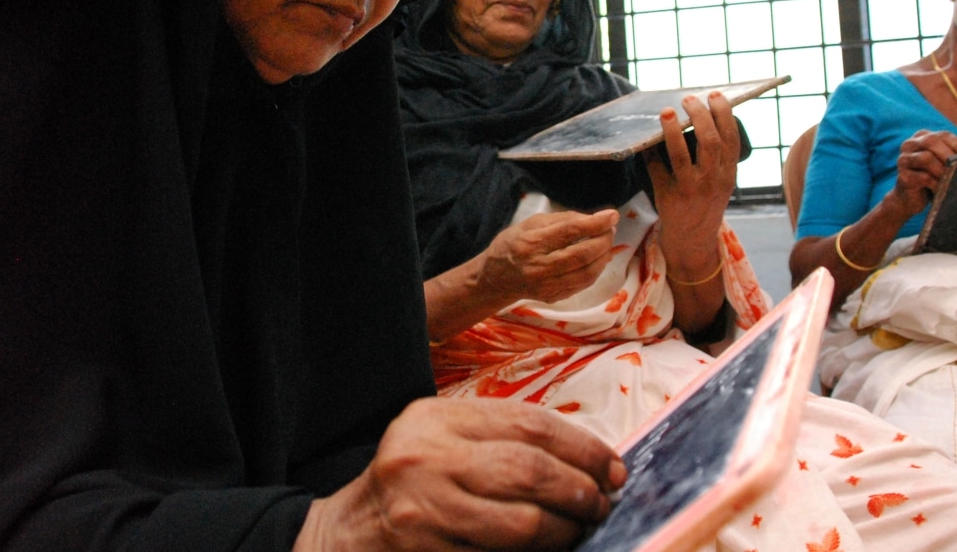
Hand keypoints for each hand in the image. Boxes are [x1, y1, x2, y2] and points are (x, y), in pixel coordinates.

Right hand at [295, 397, 625, 550]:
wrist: (345, 537)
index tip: (612, 467)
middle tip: (601, 503)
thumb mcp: (442, 442)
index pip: (528, 423)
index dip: (581, 447)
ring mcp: (424, 510)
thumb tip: (586, 458)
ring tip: (578, 530)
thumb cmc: (410, 486)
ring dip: (565, 531)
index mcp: (435, 418)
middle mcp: (425, 457)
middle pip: (529, 471)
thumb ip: (498, 440)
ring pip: (522, 524)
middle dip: (579, 490)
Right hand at [476, 210, 620, 304]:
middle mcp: (539, 267)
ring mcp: (547, 286)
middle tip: (610, 228)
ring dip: (604, 256)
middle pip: (582, 254)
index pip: (570, 232)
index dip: (595, 223)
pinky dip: (596, 269)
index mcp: (531, 243)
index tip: (612, 215)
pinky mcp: (554, 297)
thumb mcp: (531, 223)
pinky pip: (584, 283)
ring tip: (606, 242)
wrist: (495, 279)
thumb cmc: (513, 244)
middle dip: (603, 240)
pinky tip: (597, 258)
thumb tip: (594, 219)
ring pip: (588, 272)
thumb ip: (563, 220)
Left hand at [644, 92, 736, 275]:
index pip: (730, 138)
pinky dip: (652, 152)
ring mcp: (690, 190)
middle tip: (688, 99)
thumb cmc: (704, 202)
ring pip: (682, 154)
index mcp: (728, 174)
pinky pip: (658, 169)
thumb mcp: (720, 181)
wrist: (693, 240)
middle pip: (709, 142)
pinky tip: (648, 139)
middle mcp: (712, 181)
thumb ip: (716, 157)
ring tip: (667, 112)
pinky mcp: (669, 197)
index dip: (723, 114)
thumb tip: (698, 117)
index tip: (714, 95)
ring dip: (672, 130)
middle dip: (699, 115)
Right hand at [886, 130, 956, 215]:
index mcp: (922, 137)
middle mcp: (910, 144)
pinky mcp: (903, 177)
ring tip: (951, 180)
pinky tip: (941, 189)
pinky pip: (923, 177)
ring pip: (926, 158)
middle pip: (931, 141)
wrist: (910, 199)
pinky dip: (936, 184)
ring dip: (942, 170)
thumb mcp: (943, 163)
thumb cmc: (932, 179)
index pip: (943, 135)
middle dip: (949, 155)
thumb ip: (954, 156)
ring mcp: (904, 160)